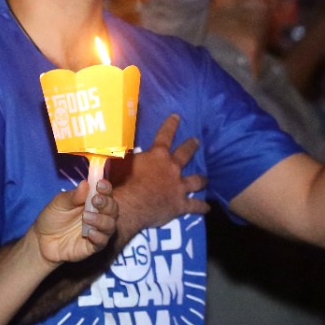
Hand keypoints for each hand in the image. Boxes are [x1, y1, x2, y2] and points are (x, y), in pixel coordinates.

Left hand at [31, 179, 118, 263]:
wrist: (41, 240)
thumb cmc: (53, 217)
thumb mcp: (59, 203)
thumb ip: (73, 196)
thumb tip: (85, 183)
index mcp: (92, 201)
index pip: (106, 193)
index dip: (106, 188)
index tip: (100, 184)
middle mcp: (99, 215)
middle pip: (113, 208)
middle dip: (106, 203)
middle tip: (95, 200)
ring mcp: (97, 231)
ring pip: (110, 225)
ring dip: (101, 220)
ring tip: (86, 216)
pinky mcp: (93, 246)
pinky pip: (102, 242)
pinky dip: (99, 237)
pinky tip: (89, 233)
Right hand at [112, 114, 208, 232]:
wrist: (131, 205)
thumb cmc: (123, 182)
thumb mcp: (121, 162)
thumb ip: (126, 156)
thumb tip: (118, 148)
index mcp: (157, 156)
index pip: (164, 135)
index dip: (170, 125)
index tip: (177, 116)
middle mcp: (172, 168)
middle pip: (185, 154)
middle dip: (191, 146)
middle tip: (196, 141)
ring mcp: (179, 186)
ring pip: (196, 180)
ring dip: (202, 179)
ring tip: (205, 178)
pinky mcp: (181, 204)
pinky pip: (196, 205)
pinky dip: (201, 207)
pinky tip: (206, 208)